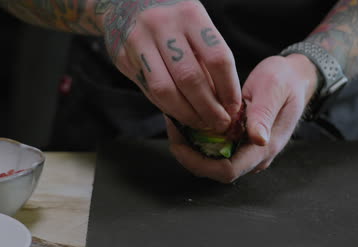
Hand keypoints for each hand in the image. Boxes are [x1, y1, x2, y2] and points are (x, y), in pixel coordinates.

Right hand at [98, 0, 240, 132]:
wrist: (125, 3)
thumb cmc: (173, 20)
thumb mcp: (195, 25)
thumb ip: (208, 58)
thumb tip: (226, 102)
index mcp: (190, 15)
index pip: (217, 58)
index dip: (229, 89)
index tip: (234, 108)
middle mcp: (163, 25)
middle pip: (191, 78)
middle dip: (209, 108)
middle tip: (219, 123)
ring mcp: (139, 41)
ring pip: (165, 90)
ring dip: (187, 114)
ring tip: (200, 123)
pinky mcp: (123, 57)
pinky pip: (149, 91)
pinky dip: (167, 107)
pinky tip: (180, 113)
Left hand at [166, 54, 318, 182]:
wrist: (294, 78)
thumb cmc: (285, 80)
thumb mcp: (274, 89)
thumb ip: (265, 114)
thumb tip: (258, 139)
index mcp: (265, 146)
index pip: (227, 170)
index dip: (199, 163)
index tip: (178, 143)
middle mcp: (255, 154)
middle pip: (215, 169)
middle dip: (190, 154)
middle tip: (173, 128)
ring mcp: (248, 149)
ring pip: (213, 161)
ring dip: (192, 146)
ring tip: (177, 123)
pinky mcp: (241, 141)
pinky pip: (216, 148)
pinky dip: (199, 138)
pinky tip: (188, 120)